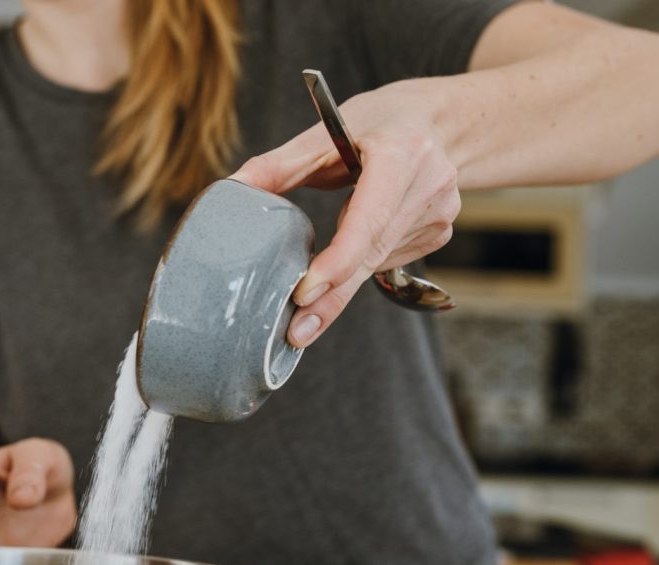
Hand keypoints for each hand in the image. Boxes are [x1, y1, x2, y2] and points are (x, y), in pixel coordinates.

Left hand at [232, 80, 459, 347]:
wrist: (439, 123)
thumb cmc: (377, 123)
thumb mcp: (327, 132)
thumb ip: (278, 165)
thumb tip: (231, 189)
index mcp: (402, 152)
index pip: (369, 218)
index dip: (338, 260)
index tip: (305, 293)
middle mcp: (430, 182)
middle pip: (371, 254)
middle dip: (331, 297)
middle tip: (296, 332)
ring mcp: (441, 211)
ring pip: (377, 263)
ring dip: (343, 274)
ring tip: (329, 254)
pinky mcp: (440, 232)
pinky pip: (388, 261)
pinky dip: (363, 260)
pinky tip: (364, 235)